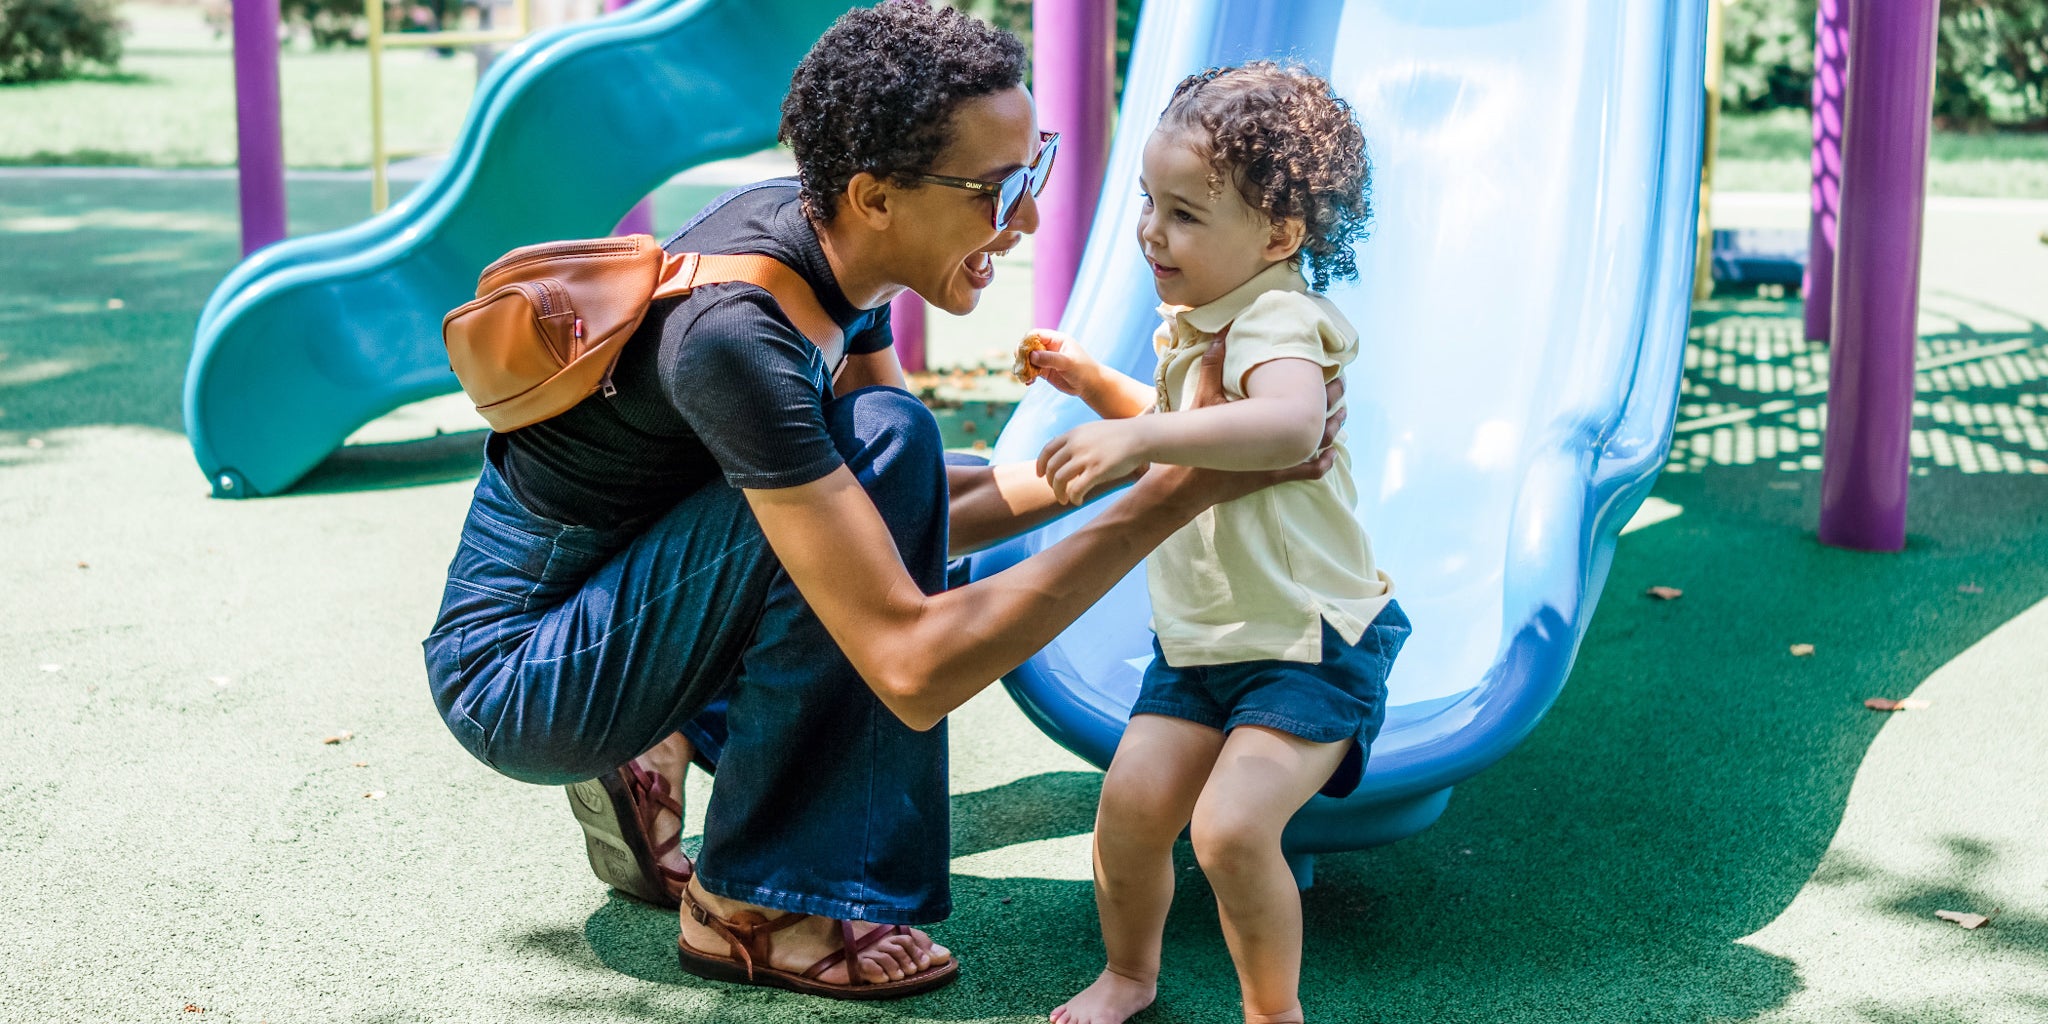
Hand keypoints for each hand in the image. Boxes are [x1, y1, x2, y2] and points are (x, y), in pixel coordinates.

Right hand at [1014, 329, 1099, 397]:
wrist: (1091, 385)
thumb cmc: (1083, 370)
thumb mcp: (1067, 363)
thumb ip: (1050, 358)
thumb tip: (1031, 355)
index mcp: (1056, 339)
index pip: (1036, 335)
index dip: (1026, 341)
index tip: (1021, 351)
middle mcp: (1050, 348)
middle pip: (1029, 347)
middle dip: (1022, 356)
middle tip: (1020, 365)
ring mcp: (1046, 360)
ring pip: (1028, 360)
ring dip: (1023, 367)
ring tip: (1023, 377)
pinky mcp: (1045, 372)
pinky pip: (1031, 371)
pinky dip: (1027, 376)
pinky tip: (1028, 383)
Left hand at [1037, 418, 1150, 504]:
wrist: (1140, 437)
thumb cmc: (1119, 436)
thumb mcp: (1093, 431)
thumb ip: (1077, 440)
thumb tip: (1065, 455)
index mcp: (1074, 434)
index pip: (1047, 450)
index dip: (1041, 464)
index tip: (1040, 475)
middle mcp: (1076, 444)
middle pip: (1051, 467)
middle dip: (1051, 482)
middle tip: (1057, 491)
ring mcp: (1086, 457)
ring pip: (1059, 479)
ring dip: (1059, 493)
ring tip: (1064, 499)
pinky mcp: (1097, 471)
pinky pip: (1076, 489)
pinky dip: (1073, 498)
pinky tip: (1078, 501)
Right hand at [1133, 337, 1345, 511]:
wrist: (1190, 482)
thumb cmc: (1200, 441)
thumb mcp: (1204, 401)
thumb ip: (1212, 368)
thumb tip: (1219, 337)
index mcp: (1270, 416)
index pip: (1307, 395)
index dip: (1324, 380)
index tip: (1333, 366)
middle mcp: (1282, 438)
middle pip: (1320, 414)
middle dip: (1333, 397)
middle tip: (1341, 382)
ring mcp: (1282, 458)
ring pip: (1322, 441)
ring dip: (1335, 426)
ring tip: (1342, 412)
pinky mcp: (1277, 475)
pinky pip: (1310, 471)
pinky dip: (1324, 462)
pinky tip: (1332, 455)